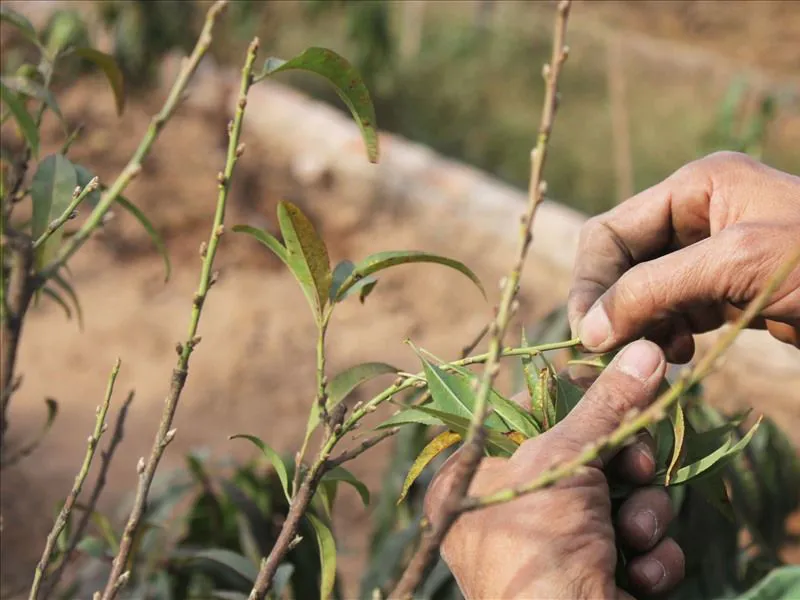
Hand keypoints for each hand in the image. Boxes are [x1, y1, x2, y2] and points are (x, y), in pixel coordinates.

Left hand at [424, 340, 684, 598]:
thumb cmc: (538, 546)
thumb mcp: (564, 461)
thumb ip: (605, 405)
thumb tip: (644, 349)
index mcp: (473, 478)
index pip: (527, 415)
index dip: (575, 400)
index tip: (615, 387)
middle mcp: (508, 510)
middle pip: (584, 455)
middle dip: (624, 465)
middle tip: (635, 467)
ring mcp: (552, 548)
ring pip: (620, 498)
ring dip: (642, 513)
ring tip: (632, 535)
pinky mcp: (594, 577)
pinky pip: (636, 544)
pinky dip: (649, 556)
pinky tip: (638, 574)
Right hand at [568, 151, 799, 359]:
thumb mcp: (737, 265)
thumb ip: (654, 289)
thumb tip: (588, 330)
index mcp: (695, 188)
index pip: (610, 232)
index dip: (590, 282)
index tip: (587, 335)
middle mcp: (697, 216)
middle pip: (621, 263)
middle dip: (611, 307)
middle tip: (607, 356)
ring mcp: (711, 255)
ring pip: (642, 292)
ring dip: (636, 327)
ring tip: (651, 357)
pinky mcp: (727, 291)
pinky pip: (672, 313)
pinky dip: (664, 336)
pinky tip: (679, 355)